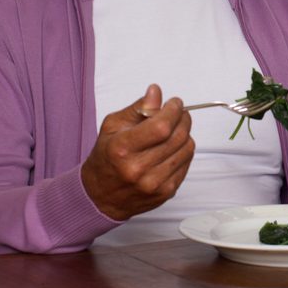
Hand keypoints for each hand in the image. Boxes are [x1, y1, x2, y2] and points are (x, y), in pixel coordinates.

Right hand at [81, 84, 195, 220]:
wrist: (101, 195)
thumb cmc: (106, 157)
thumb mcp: (112, 127)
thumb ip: (137, 108)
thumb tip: (156, 92)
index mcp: (122, 149)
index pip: (161, 126)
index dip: (173, 111)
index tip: (174, 103)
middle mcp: (138, 169)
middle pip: (177, 136)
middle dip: (183, 118)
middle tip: (179, 113)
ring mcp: (153, 183)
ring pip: (186, 149)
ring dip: (185, 134)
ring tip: (175, 130)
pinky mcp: (165, 193)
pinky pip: (186, 164)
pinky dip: (183, 151)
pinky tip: (172, 148)